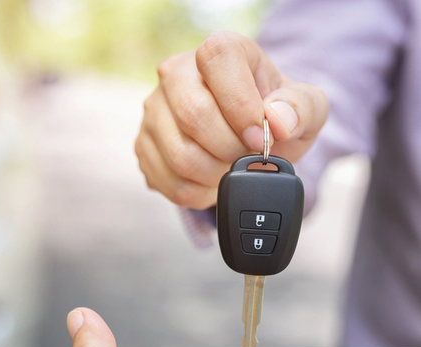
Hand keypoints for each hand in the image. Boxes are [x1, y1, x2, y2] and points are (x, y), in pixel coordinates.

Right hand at [135, 31, 328, 208]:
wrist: (248, 136)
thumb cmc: (274, 114)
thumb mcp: (305, 106)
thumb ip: (301, 107)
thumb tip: (277, 120)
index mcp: (218, 51)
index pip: (217, 60)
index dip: (241, 104)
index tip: (260, 135)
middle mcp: (175, 75)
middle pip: (194, 115)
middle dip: (231, 148)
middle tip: (248, 156)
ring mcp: (153, 112)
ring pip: (180, 156)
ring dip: (217, 174)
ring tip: (232, 168)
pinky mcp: (143, 147)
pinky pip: (170, 183)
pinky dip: (200, 192)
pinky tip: (213, 179)